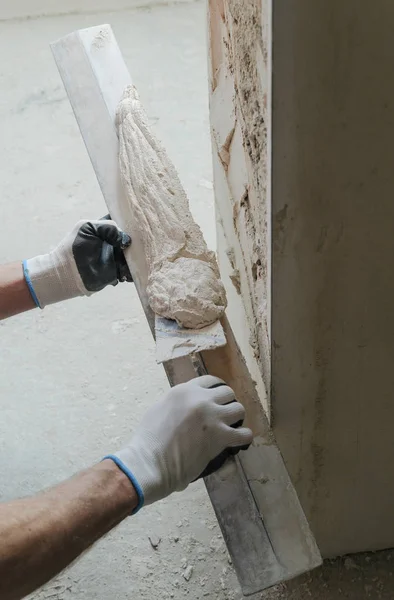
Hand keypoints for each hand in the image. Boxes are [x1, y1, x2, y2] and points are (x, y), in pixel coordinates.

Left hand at [23, 217, 131, 307]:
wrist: (67, 272)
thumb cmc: (73, 247)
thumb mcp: (87, 228)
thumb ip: (108, 227)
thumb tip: (126, 239)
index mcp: (106, 229)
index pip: (123, 223)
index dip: (131, 223)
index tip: (139, 225)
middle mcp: (114, 243)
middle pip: (133, 240)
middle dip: (138, 241)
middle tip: (142, 243)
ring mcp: (117, 257)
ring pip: (134, 256)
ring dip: (136, 257)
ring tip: (134, 258)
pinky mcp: (117, 272)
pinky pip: (131, 271)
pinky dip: (133, 272)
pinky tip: (127, 270)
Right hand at [104, 376, 252, 511]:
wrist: (150, 462)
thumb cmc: (148, 440)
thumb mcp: (159, 409)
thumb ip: (177, 403)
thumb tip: (185, 407)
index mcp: (184, 390)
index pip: (209, 381)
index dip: (215, 390)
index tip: (217, 399)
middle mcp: (201, 399)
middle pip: (227, 393)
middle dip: (226, 404)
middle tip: (224, 416)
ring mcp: (213, 417)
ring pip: (238, 409)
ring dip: (236, 418)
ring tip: (232, 427)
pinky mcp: (220, 436)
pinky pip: (244, 434)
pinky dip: (244, 438)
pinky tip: (240, 441)